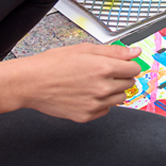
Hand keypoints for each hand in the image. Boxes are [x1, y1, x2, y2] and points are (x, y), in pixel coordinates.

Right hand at [0, 43, 142, 121]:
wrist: (30, 83)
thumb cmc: (53, 64)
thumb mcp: (85, 49)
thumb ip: (114, 51)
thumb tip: (135, 52)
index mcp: (104, 68)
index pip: (134, 69)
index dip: (128, 65)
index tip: (122, 65)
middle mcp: (103, 88)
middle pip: (129, 84)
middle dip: (120, 77)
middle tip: (103, 72)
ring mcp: (95, 104)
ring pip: (120, 98)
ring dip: (113, 90)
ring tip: (93, 83)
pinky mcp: (87, 116)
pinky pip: (105, 110)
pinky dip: (100, 103)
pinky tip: (86, 94)